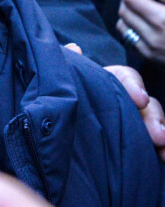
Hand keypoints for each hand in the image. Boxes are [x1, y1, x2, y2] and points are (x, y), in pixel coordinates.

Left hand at [64, 42, 164, 159]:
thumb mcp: (62, 82)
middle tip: (158, 135)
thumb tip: (74, 48)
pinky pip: (152, 146)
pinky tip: (163, 158)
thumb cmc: (61, 98)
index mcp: (104, 82)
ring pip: (153, 125)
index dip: (134, 86)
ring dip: (161, 135)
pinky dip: (161, 151)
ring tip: (164, 151)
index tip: (141, 99)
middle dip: (154, 118)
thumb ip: (70, 66)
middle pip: (146, 105)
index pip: (125, 78)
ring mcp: (129, 122)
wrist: (54, 130)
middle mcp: (121, 101)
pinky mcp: (132, 143)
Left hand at [116, 0, 164, 64]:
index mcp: (161, 19)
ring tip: (135, 8)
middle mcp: (151, 35)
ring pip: (122, 27)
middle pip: (123, 12)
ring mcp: (148, 49)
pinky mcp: (148, 58)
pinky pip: (129, 40)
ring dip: (125, 15)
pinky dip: (129, 29)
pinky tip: (140, 25)